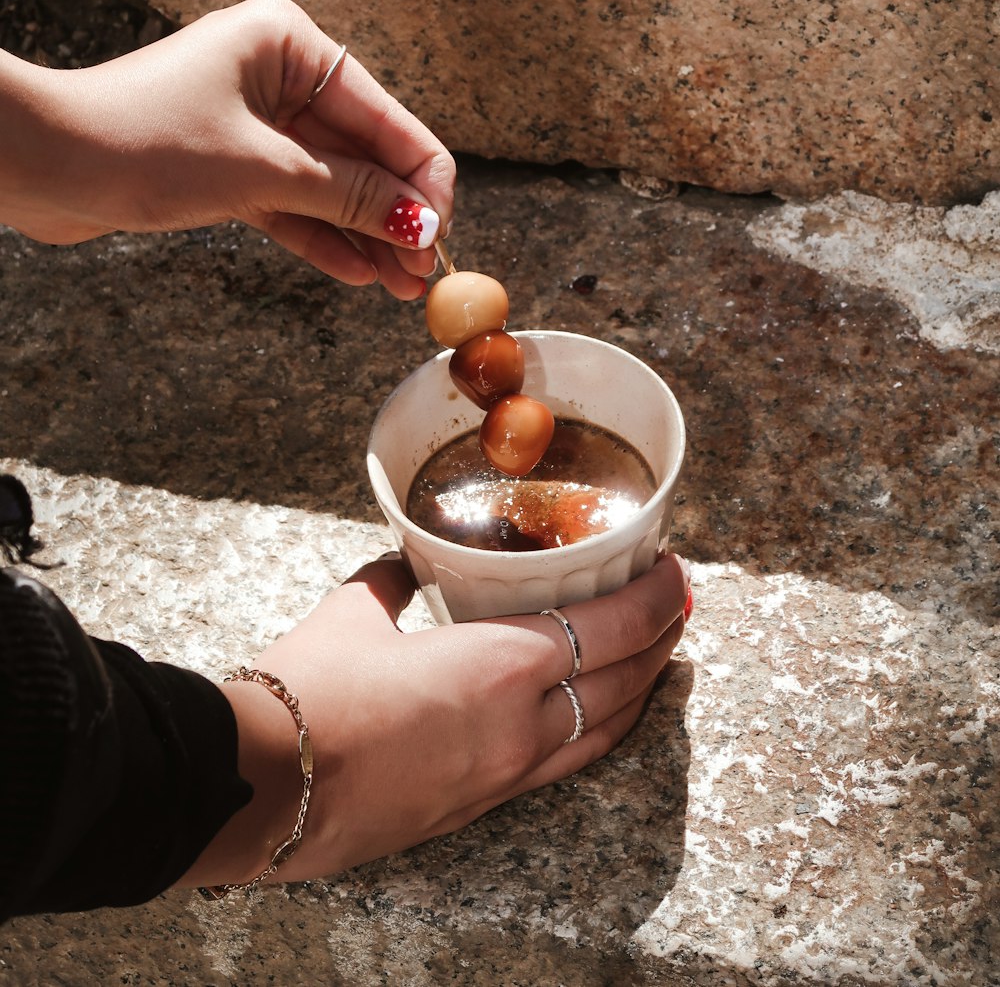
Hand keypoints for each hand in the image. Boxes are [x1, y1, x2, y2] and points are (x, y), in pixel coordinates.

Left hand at [0, 0, 454, 297]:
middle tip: (427, 275)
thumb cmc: (141, 142)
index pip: (383, 116)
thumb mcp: (262, 170)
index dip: (422, 178)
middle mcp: (276, 74)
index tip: (444, 234)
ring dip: (364, 234)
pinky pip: (291, 203)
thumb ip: (349, 196)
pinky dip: (321, 237)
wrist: (38, 163)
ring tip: (402, 288)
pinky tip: (359, 274)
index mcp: (290, 44)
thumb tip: (420, 223)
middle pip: (359, 153)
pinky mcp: (225, 165)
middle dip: (394, 214)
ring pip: (326, 184)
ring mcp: (251, 122)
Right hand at [179, 552, 691, 888]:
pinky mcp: (475, 808)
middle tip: (679, 608)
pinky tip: (594, 718)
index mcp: (499, 666)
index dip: (654, 600)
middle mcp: (518, 728)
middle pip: (623, 683)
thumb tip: (406, 559)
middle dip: (662, 642)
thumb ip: (391, 580)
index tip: (676, 572)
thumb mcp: (353, 613)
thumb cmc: (307, 695)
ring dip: (640, 693)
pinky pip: (562, 766)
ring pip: (602, 733)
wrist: (263, 791)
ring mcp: (502, 777)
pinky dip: (597, 732)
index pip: (608, 629)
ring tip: (657, 660)